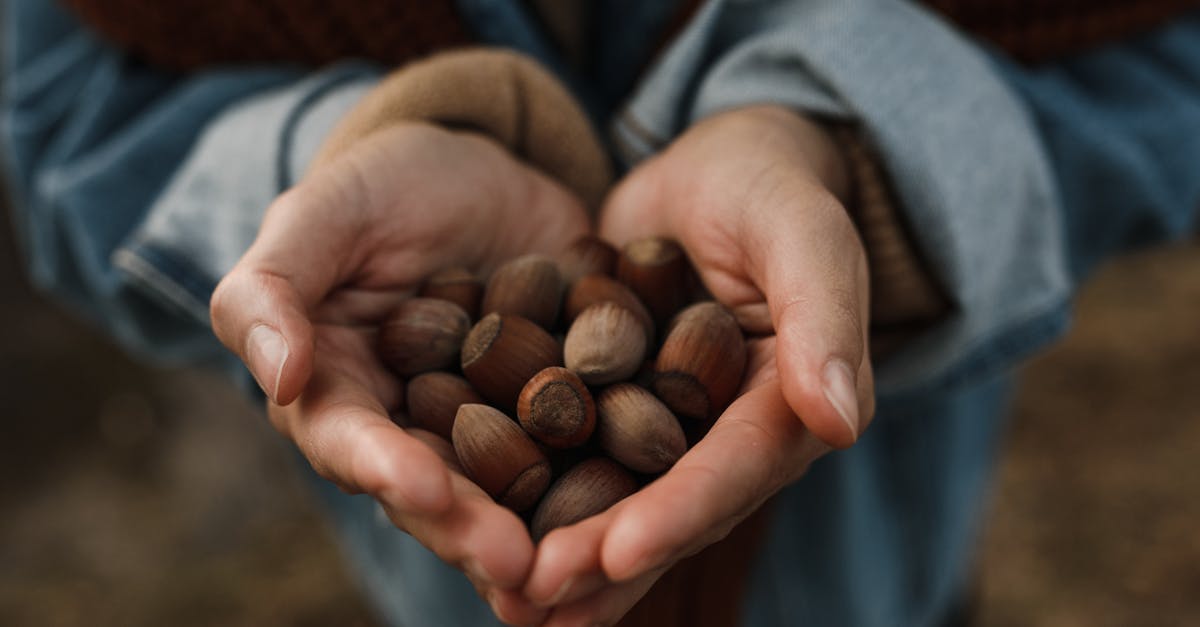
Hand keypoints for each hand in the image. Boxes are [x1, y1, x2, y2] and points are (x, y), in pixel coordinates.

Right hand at [210, 122, 589, 624]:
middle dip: (474, 531)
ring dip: (541, 533)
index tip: (426, 491)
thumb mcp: (321, 215)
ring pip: (512, 491)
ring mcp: (494, 427)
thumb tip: (280, 377)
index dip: (385, 470)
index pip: (352, 443)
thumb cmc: (384, 186)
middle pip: (438, 493)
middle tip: (518, 566)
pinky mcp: (563, 409)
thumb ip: (271, 289)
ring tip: (576, 565)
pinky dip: (610, 482)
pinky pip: (586, 447)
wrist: (487, 170)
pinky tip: (643, 511)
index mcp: (341, 395)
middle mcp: (415, 432)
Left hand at [523, 105, 874, 623]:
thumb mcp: (804, 234)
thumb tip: (840, 423)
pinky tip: (481, 529)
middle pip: (667, 509)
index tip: (619, 554)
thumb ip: (824, 316)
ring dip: (567, 556)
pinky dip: (534, 496)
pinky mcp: (613, 405)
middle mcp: (726, 437)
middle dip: (605, 560)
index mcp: (786, 409)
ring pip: (617, 501)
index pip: (733, 472)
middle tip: (537, 596)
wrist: (717, 168)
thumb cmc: (771, 187)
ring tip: (507, 598)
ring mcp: (667, 428)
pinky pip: (573, 457)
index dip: (678, 516)